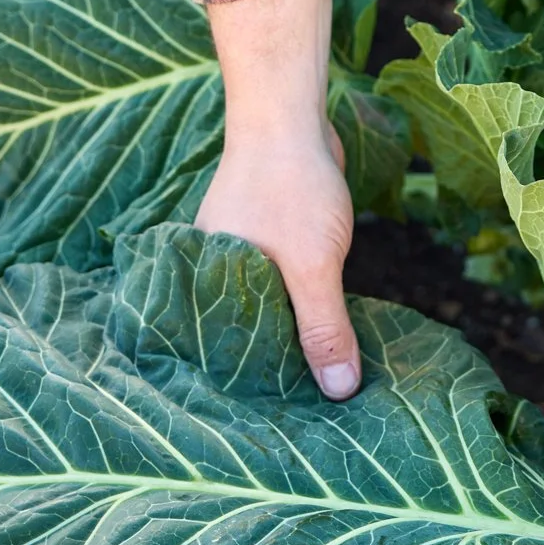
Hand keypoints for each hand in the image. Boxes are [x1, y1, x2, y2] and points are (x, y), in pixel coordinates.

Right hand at [197, 0, 360, 398]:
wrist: (292, 116)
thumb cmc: (290, 186)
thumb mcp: (310, 266)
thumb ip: (322, 327)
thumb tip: (339, 391)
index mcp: (204, 286)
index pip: (223, 355)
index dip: (252, 389)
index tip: (283, 428)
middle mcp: (214, 276)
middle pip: (245, 337)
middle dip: (275, 371)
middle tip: (312, 416)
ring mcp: (239, 258)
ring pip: (266, 312)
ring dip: (292, 338)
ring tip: (324, 382)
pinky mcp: (265, 242)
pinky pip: (280, 288)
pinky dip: (300, 307)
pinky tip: (324, 331)